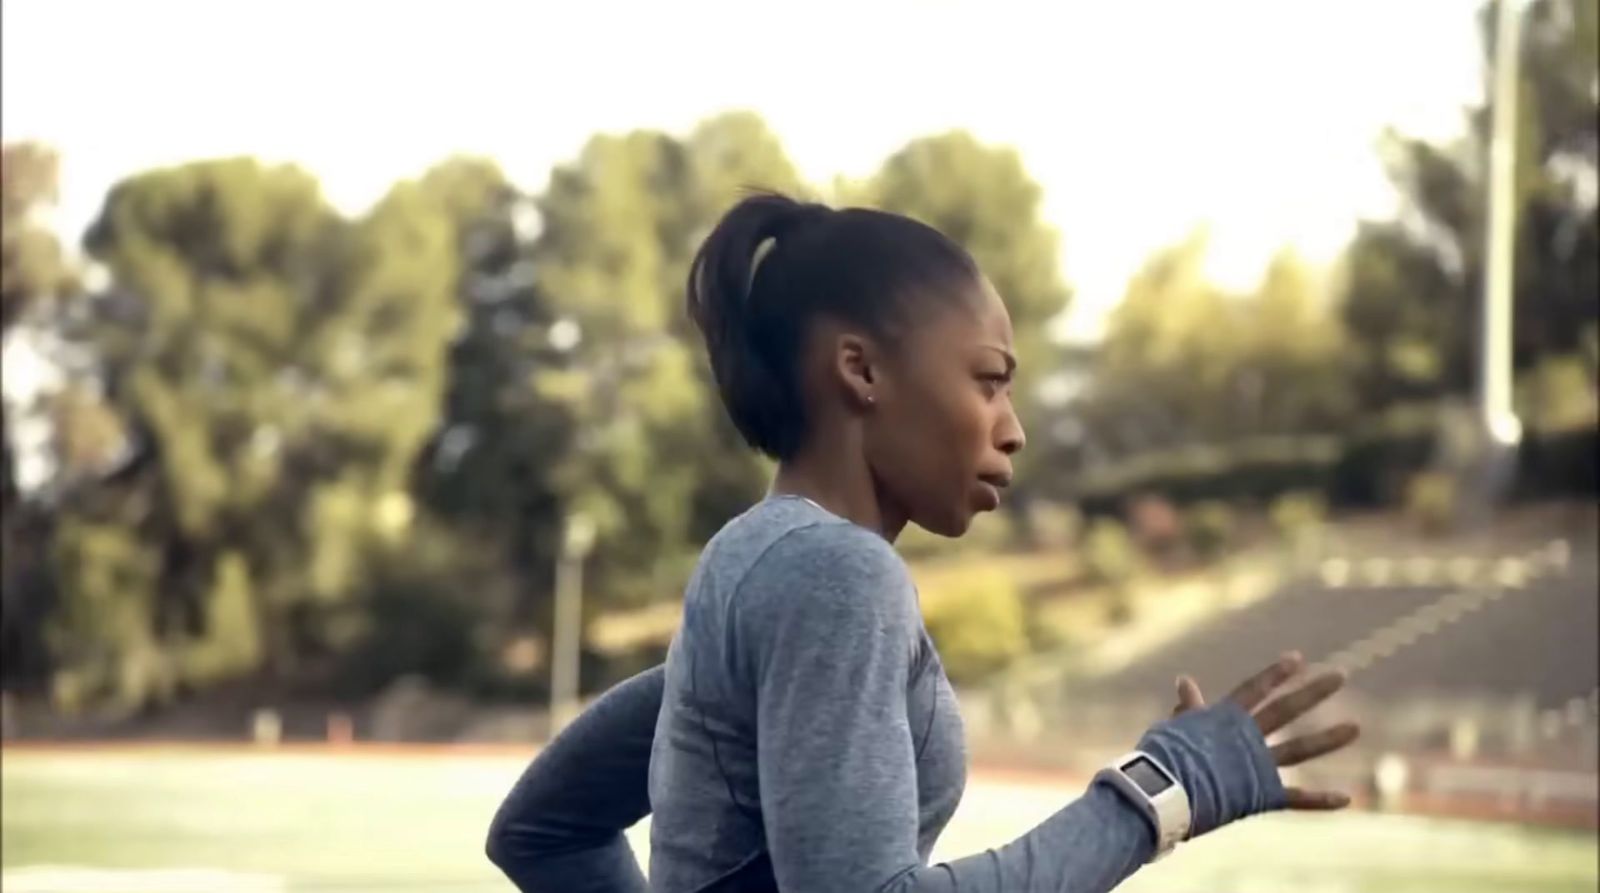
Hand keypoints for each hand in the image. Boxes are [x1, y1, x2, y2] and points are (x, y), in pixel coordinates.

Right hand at [1171, 652, 1359, 810]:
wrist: (1163, 793)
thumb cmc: (1162, 759)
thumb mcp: (1174, 728)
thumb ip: (1188, 708)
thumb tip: (1184, 680)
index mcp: (1223, 719)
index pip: (1254, 689)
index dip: (1275, 674)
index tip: (1297, 658)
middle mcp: (1246, 738)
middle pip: (1285, 709)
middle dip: (1312, 692)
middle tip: (1340, 675)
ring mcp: (1256, 765)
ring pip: (1298, 749)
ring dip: (1327, 739)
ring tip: (1355, 728)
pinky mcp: (1260, 794)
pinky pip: (1295, 798)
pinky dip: (1320, 799)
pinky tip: (1347, 797)